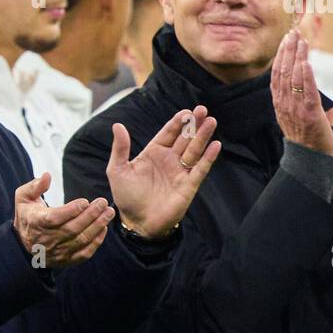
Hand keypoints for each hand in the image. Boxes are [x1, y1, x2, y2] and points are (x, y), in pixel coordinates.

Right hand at [12, 172, 113, 268]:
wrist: (24, 245)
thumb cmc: (27, 216)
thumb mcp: (23, 198)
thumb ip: (35, 186)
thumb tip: (47, 176)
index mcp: (36, 222)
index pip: (54, 219)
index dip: (70, 211)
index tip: (84, 201)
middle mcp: (47, 239)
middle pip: (72, 229)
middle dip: (90, 215)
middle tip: (103, 202)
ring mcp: (58, 251)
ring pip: (81, 240)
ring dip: (97, 226)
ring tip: (109, 212)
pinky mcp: (66, 260)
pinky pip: (84, 253)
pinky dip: (96, 242)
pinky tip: (104, 228)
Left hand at [107, 106, 220, 237]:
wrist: (137, 222)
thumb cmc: (126, 197)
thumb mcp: (117, 170)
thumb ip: (120, 148)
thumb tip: (117, 125)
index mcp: (153, 153)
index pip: (168, 133)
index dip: (177, 122)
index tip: (185, 111)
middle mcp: (169, 160)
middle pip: (184, 138)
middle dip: (193, 124)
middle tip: (202, 110)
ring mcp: (180, 172)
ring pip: (194, 150)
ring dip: (203, 136)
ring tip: (211, 121)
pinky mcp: (188, 185)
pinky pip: (201, 169)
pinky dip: (208, 157)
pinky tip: (215, 145)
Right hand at [272, 29, 332, 154]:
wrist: (309, 157)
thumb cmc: (304, 135)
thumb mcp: (291, 113)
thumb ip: (292, 95)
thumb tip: (298, 76)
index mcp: (278, 102)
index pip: (277, 73)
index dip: (281, 55)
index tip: (286, 39)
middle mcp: (284, 103)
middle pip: (284, 72)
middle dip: (288, 50)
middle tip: (293, 33)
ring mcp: (295, 108)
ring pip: (294, 78)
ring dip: (298, 57)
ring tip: (301, 41)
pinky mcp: (309, 114)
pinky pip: (306, 92)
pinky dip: (306, 77)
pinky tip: (307, 63)